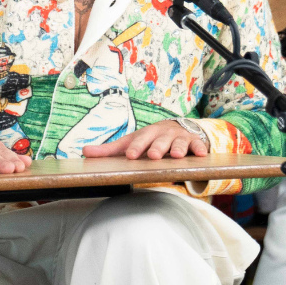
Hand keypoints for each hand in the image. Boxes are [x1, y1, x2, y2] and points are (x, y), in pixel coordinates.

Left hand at [82, 120, 209, 160]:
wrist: (178, 128)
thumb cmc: (150, 139)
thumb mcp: (131, 142)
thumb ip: (109, 150)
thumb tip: (84, 151)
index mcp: (146, 134)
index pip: (139, 140)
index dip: (135, 147)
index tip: (130, 155)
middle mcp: (162, 134)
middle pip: (159, 140)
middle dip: (157, 147)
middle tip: (153, 156)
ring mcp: (179, 137)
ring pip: (178, 142)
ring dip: (178, 148)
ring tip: (176, 156)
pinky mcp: (194, 142)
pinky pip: (197, 144)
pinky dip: (199, 148)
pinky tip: (201, 154)